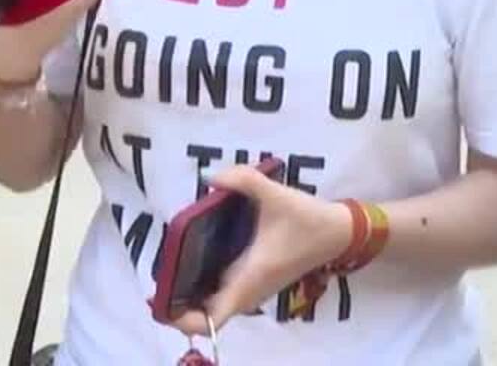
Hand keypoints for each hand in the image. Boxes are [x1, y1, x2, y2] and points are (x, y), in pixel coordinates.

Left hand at [166, 164, 354, 336]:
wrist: (339, 232)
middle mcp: (250, 290)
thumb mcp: (276, 195)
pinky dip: (208, 288)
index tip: (162, 304)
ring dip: (194, 299)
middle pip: (209, 316)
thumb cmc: (308, 220)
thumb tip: (211, 176)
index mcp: (250, 278)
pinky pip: (227, 294)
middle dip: (181, 308)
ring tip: (170, 272)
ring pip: (218, 306)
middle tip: (158, 284)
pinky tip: (196, 262)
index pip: (214, 318)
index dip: (185, 320)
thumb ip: (244, 180)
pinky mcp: (259, 280)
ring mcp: (255, 288)